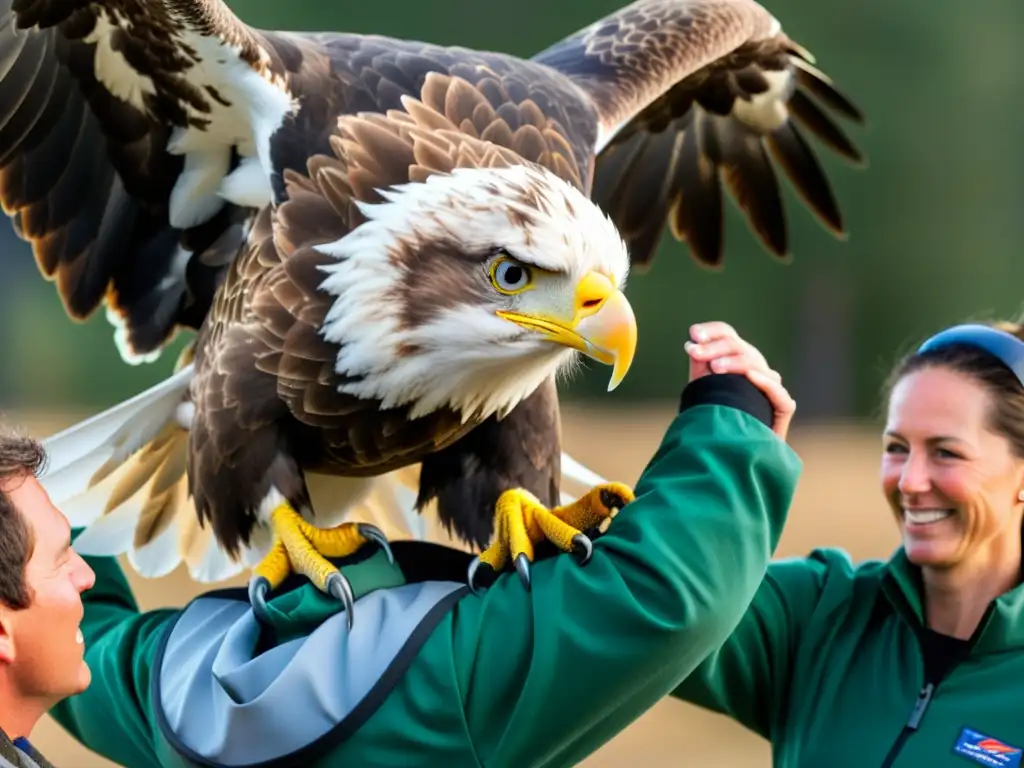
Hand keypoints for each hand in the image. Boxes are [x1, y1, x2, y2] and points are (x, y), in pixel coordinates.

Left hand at [684, 321, 795, 440]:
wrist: (724, 454)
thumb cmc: (713, 419)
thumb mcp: (703, 386)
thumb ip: (700, 363)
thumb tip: (692, 341)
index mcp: (737, 359)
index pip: (728, 335)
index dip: (712, 332)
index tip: (693, 334)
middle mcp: (756, 369)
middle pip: (738, 347)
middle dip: (714, 347)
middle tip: (693, 351)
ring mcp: (770, 388)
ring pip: (756, 366)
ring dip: (734, 362)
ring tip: (714, 367)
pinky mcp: (782, 409)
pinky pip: (778, 393)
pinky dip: (765, 383)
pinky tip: (750, 376)